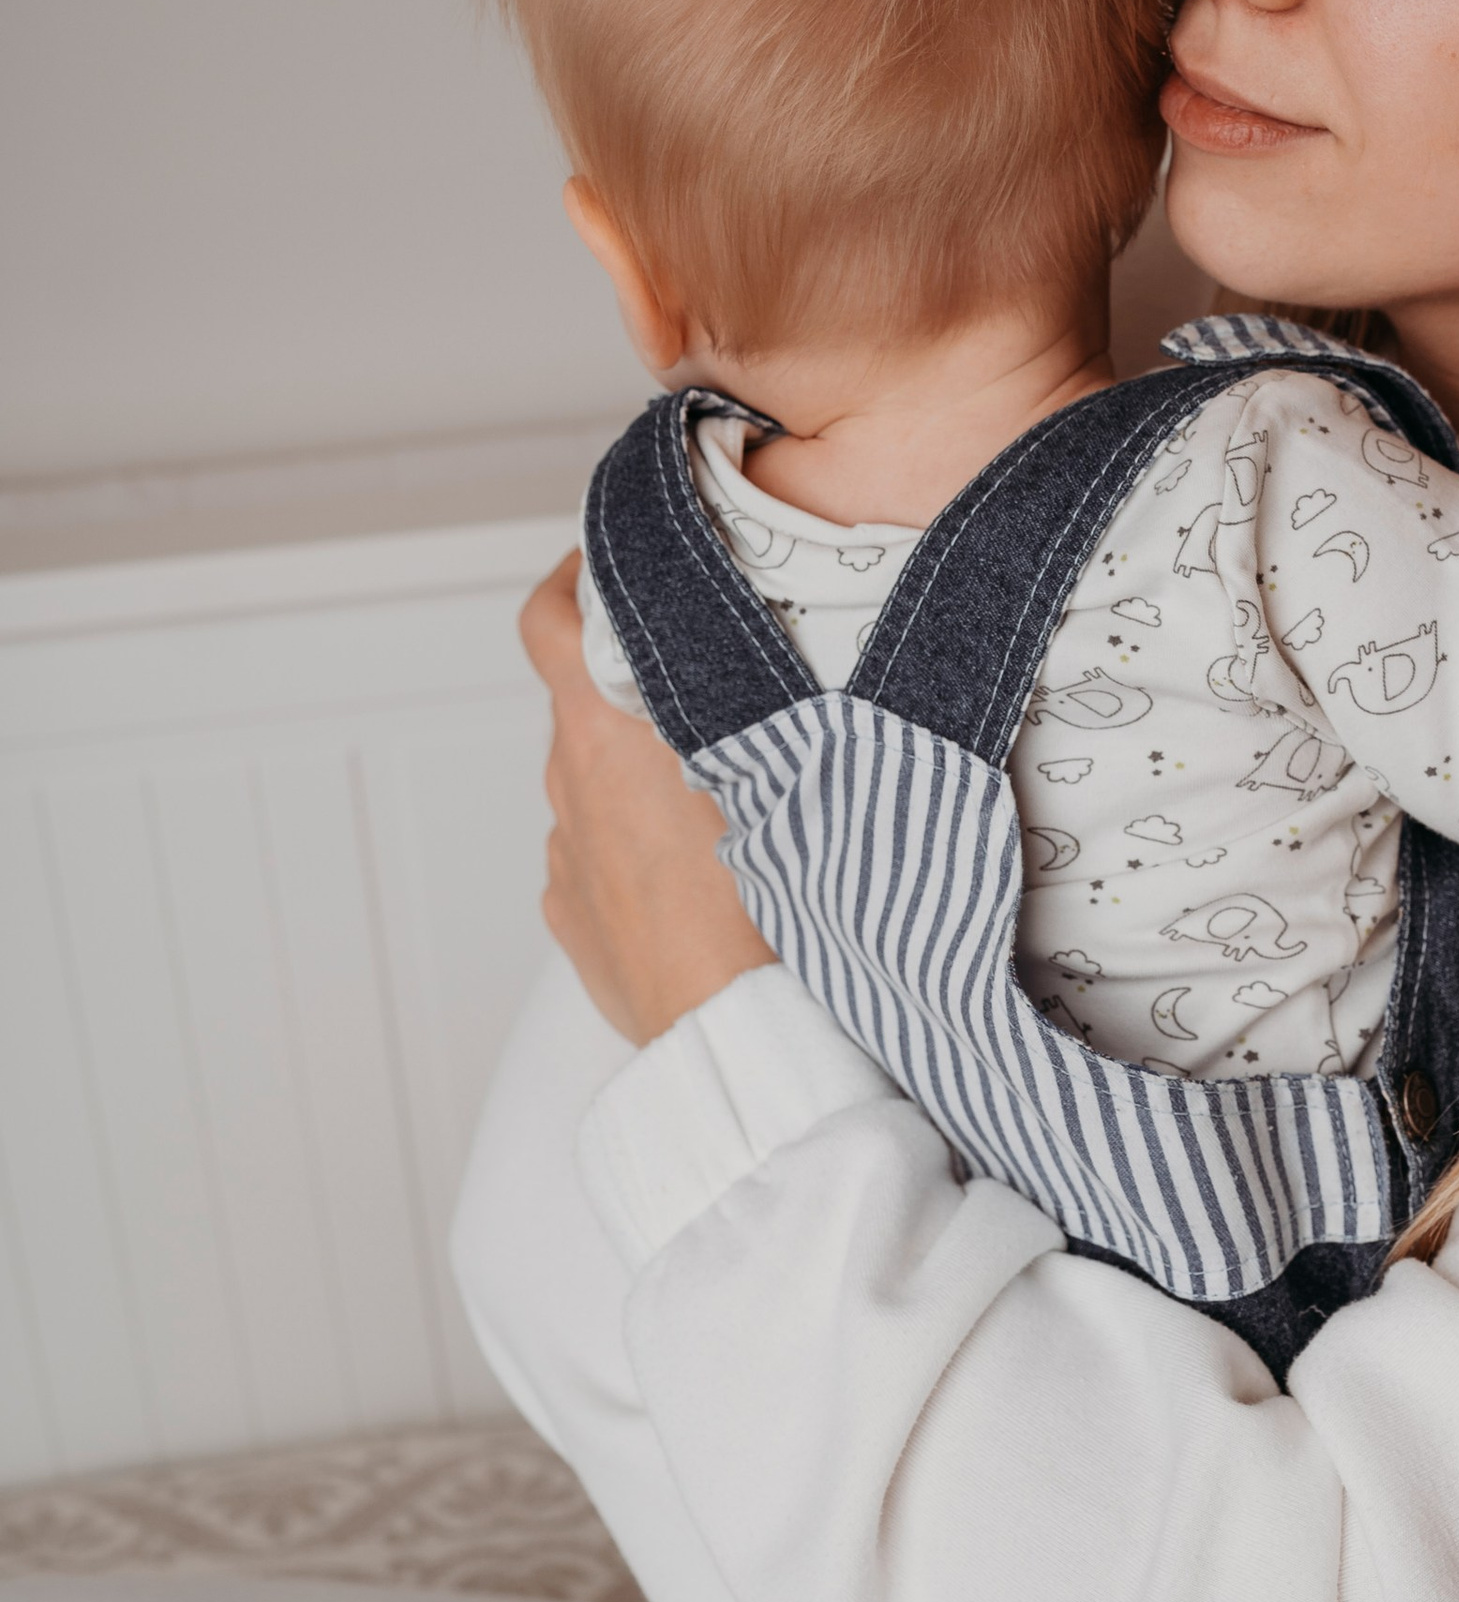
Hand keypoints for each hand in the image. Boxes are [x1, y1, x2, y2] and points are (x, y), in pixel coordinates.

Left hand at [520, 554, 774, 1046]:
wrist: (733, 1032)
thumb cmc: (760, 907)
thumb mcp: (769, 763)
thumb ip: (734, 692)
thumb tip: (729, 651)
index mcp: (601, 733)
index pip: (547, 620)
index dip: (570, 579)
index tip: (610, 568)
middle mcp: (569, 787)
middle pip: (587, 709)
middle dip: (639, 697)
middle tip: (717, 701)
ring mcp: (566, 858)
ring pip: (600, 790)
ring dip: (644, 784)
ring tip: (725, 809)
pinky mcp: (574, 920)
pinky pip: (601, 862)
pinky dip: (638, 856)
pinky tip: (698, 882)